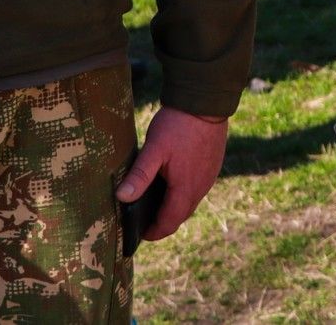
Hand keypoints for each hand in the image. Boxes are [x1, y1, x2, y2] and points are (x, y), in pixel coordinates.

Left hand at [115, 106, 228, 241]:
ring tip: (155, 201)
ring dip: (174, 207)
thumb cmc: (178, 125)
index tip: (140, 234)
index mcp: (185, 189)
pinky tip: (171, 180)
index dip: (154, 232)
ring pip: (190, 202)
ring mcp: (209, 177)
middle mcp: (201, 188)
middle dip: (163, 222)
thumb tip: (122, 198)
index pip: (169, 223)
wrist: (206, 102)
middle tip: (144, 219)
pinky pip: (197, 188)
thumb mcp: (154, 149)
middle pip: (180, 216)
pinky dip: (183, 192)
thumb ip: (140, 175)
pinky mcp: (212, 166)